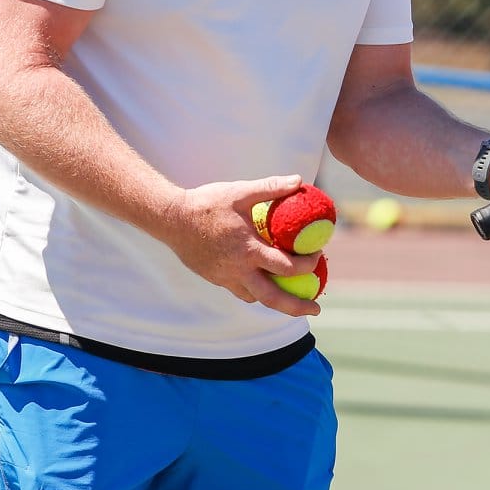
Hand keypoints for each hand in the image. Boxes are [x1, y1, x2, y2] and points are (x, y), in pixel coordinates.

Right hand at [160, 175, 321, 317]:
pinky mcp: (215, 278)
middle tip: (316, 309)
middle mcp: (238, 270)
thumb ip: (271, 188)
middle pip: (274, 299)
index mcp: (249, 251)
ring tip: (291, 295)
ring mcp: (225, 278)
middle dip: (297, 307)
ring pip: (256, 298)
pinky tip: (262, 279)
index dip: (307, 265)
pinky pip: (240, 290)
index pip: (287, 267)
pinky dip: (255, 290)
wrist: (171, 219)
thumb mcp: (240, 192)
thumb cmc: (206, 204)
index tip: (318, 258)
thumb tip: (298, 180)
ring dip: (276, 299)